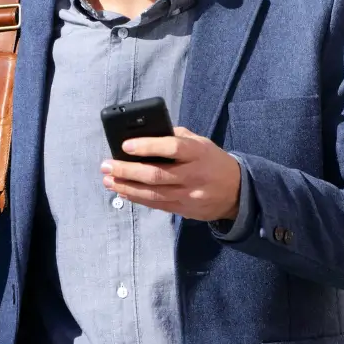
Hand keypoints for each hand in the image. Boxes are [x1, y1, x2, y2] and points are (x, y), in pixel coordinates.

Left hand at [102, 126, 240, 221]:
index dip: (147, 146)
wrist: (236, 191)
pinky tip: (123, 192)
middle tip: (106, 166)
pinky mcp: (184, 210)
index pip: (171, 148)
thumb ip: (176, 136)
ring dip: (127, 187)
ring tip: (108, 181)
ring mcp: (188, 195)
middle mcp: (193, 175)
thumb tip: (145, 133)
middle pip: (156, 175)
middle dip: (127, 171)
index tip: (125, 145)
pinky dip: (137, 198)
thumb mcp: (201, 142)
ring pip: (153, 194)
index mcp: (198, 153)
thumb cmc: (212, 160)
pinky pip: (156, 205)